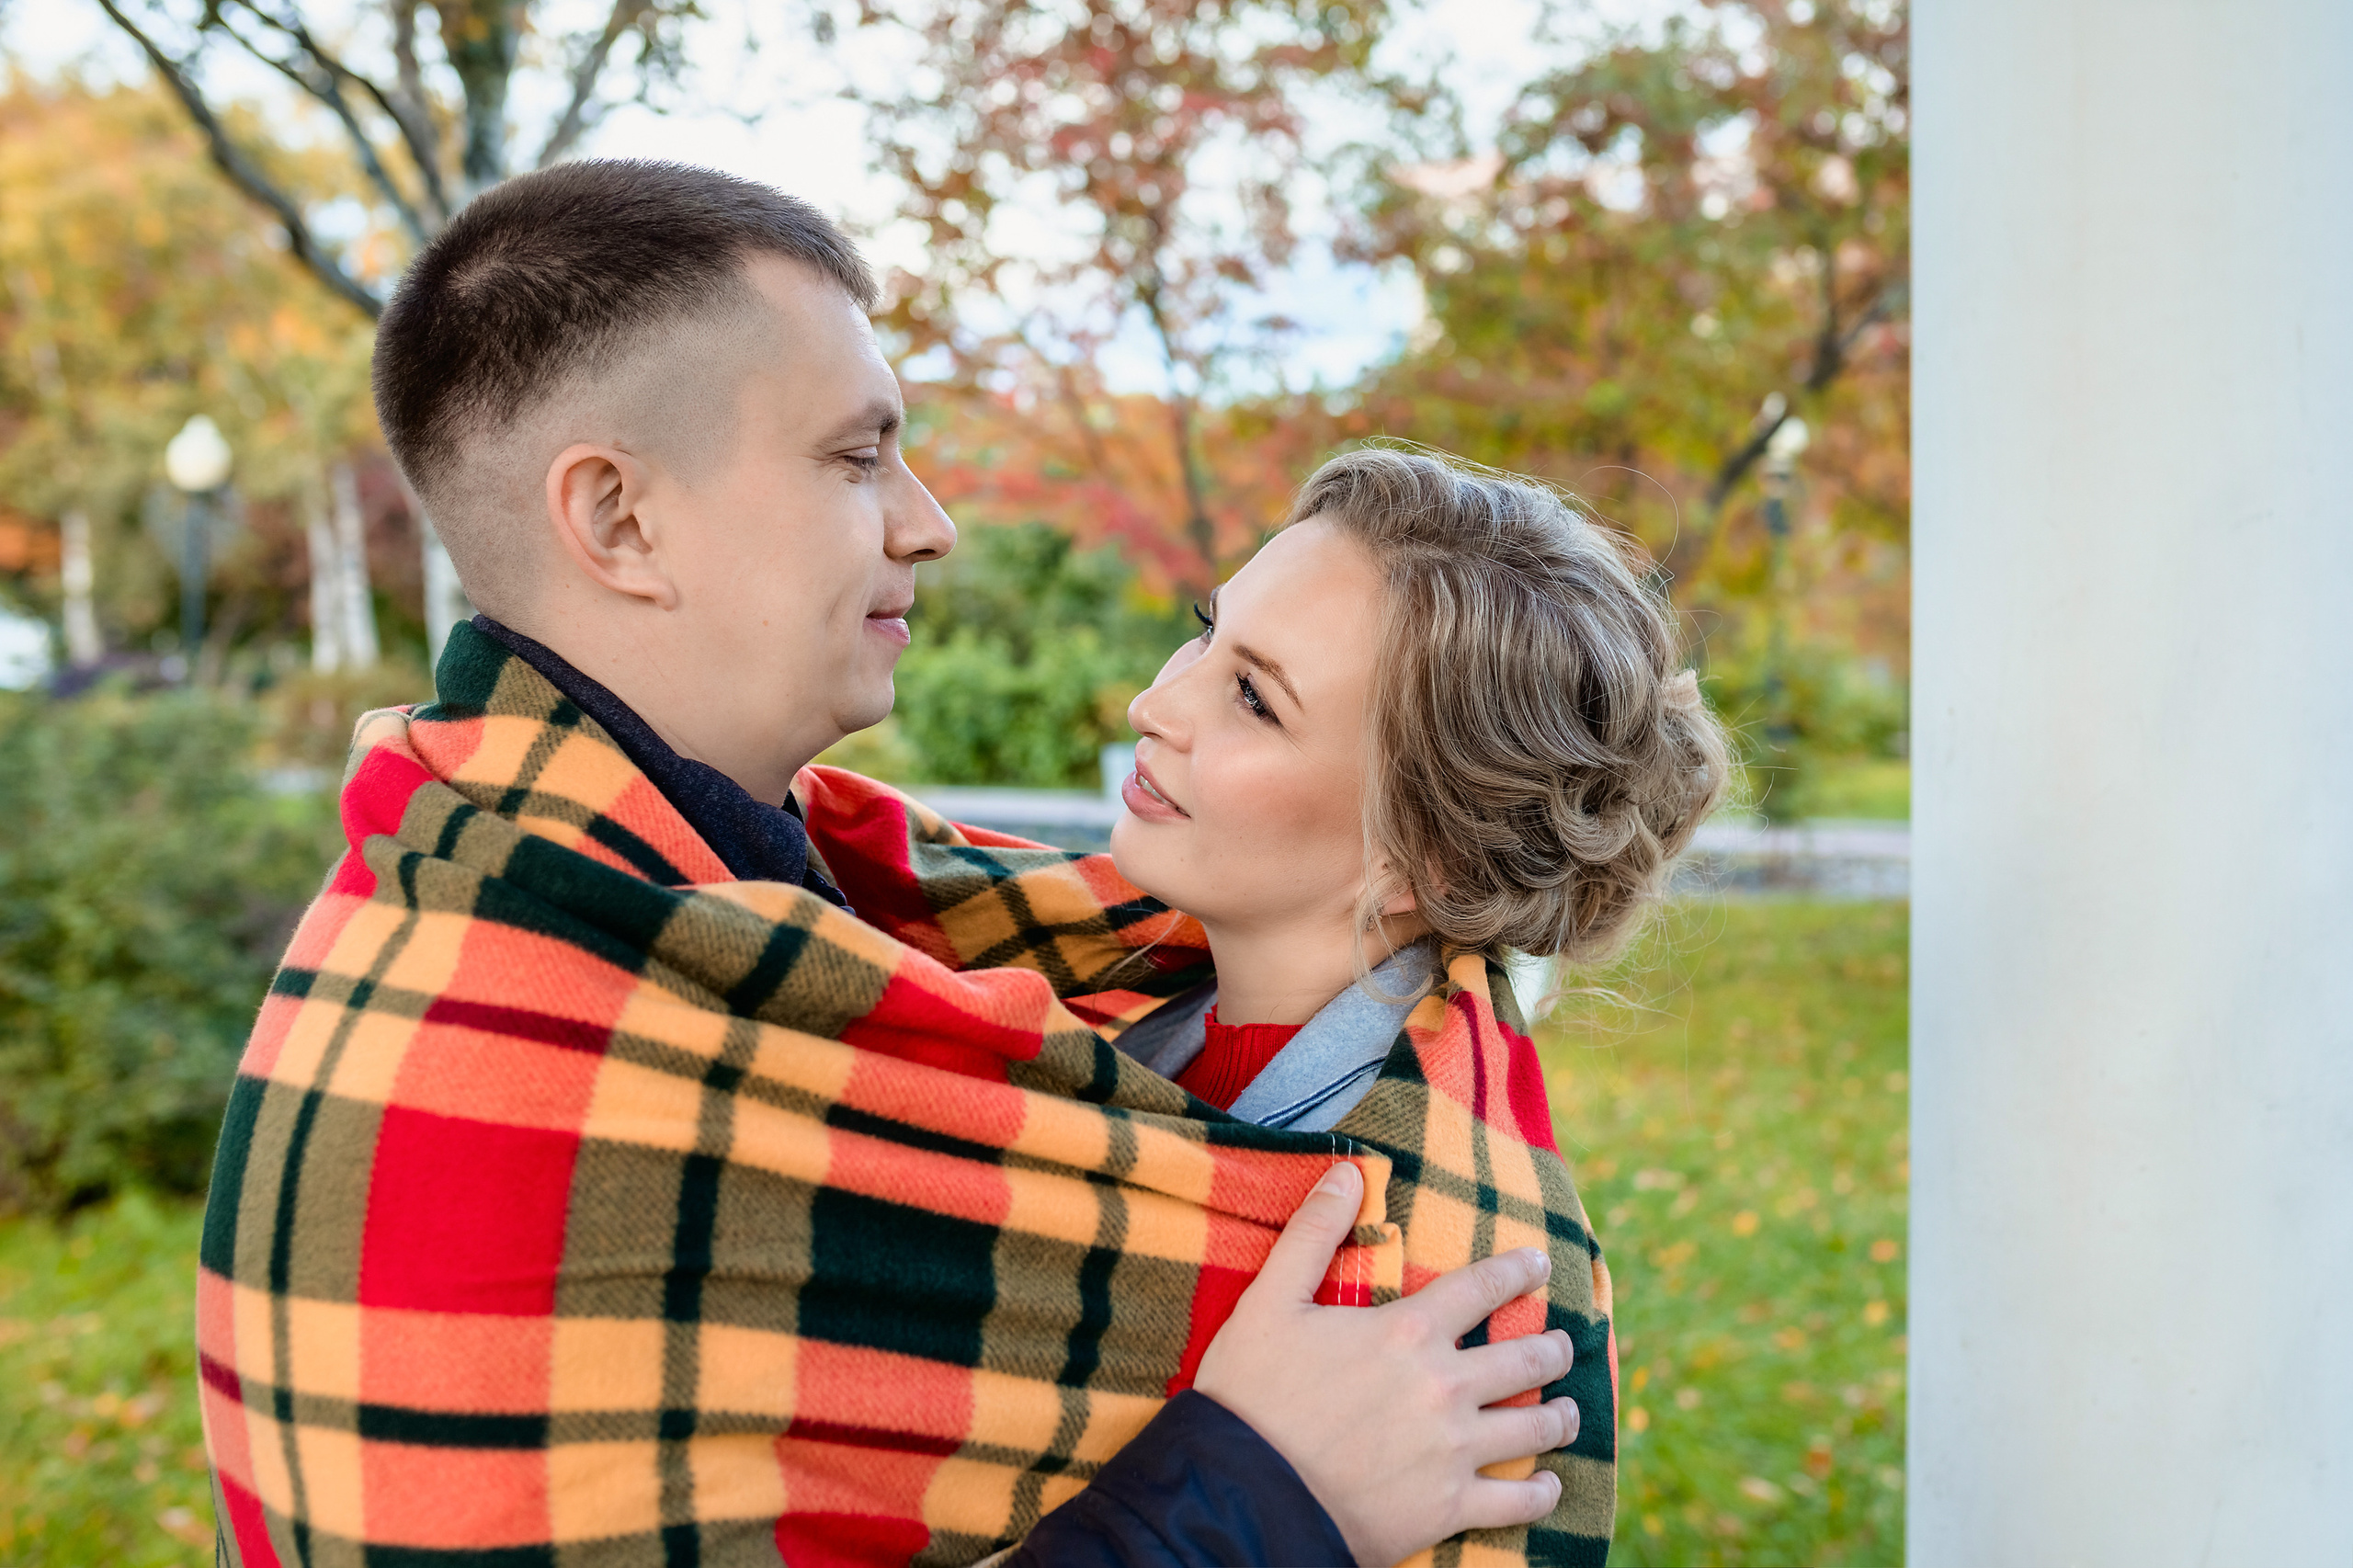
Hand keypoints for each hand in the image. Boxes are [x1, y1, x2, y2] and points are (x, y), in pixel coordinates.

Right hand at [1194, 1162, 1578, 1567]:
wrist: (1245, 1496)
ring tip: (1569, 1410)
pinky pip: (1515, 1502)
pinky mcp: (1448, 1508)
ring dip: (1560, 1416)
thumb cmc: (1251, 1396)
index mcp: (1407, 1332)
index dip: (1516, 1271)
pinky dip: (1539, 1493)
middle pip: (1523, 1359)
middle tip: (1565, 1344)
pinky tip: (1548, 1485)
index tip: (1541, 1264)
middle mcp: (1444, 1388)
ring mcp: (1452, 1451)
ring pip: (1532, 1428)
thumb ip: (1313, 1233)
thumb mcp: (1270, 1301)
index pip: (1481, 1288)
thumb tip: (1348, 1172)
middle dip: (1553, 1348)